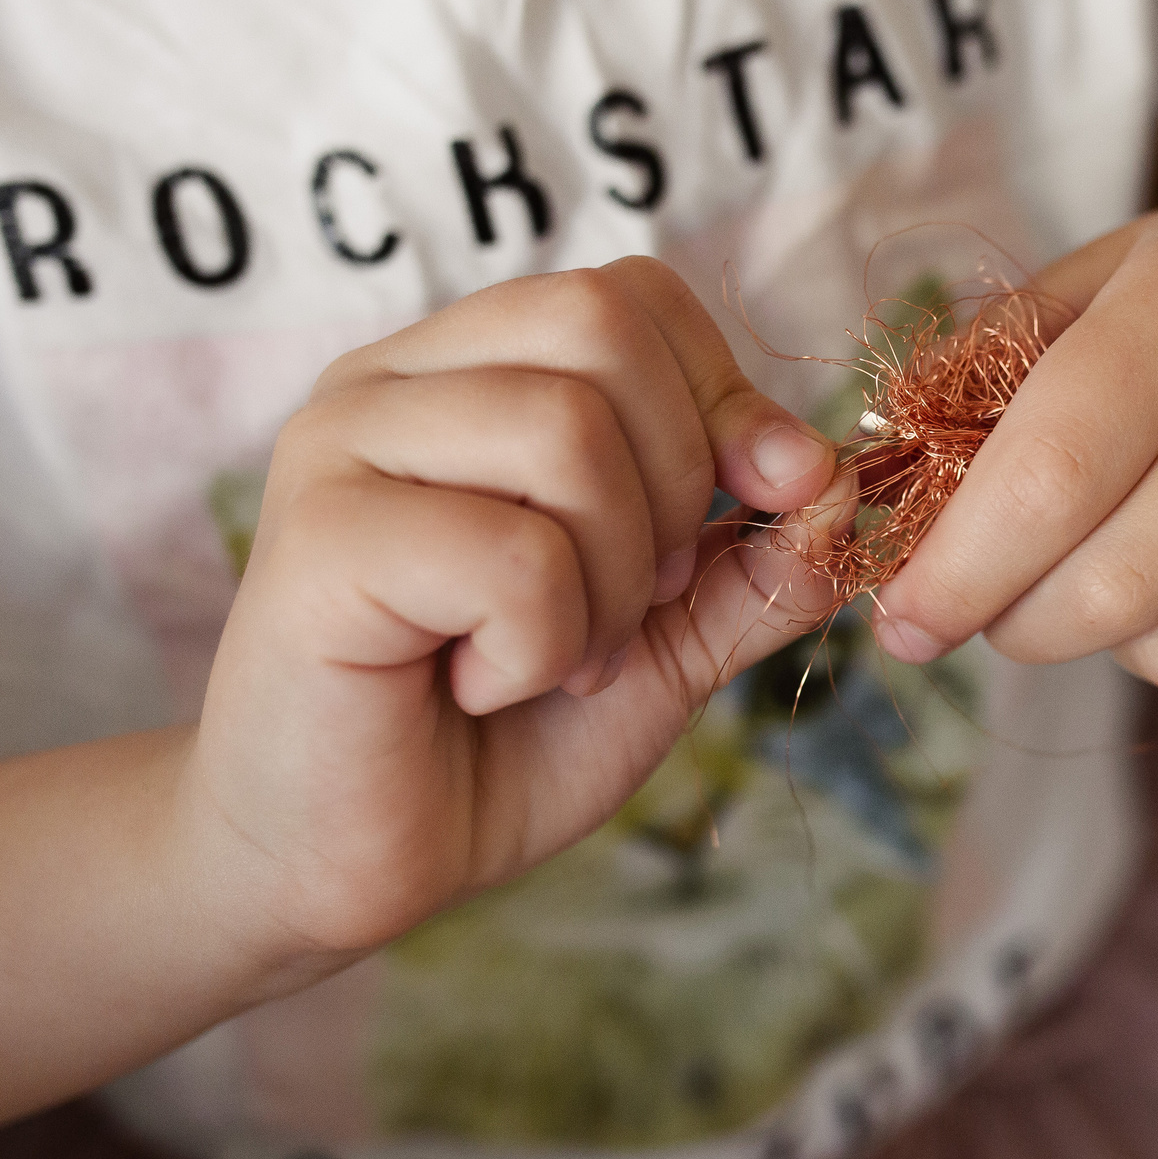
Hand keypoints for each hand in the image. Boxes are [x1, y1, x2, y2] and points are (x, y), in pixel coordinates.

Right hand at [187, 256, 850, 967]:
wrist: (345, 866)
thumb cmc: (490, 741)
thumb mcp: (665, 644)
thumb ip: (753, 564)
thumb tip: (839, 485)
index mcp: (465, 373)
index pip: (628, 293)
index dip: (721, 396)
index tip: (744, 513)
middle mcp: (390, 381)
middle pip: (603, 332)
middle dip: (673, 488)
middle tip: (629, 611)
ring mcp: (339, 448)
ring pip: (565, 433)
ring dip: (609, 582)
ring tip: (553, 658)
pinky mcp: (318, 541)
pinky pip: (511, 554)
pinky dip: (541, 646)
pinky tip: (479, 684)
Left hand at [866, 191, 1157, 726]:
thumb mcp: (1118, 272)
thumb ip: (991, 362)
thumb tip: (867, 472)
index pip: (1050, 474)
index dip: (958, 569)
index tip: (905, 618)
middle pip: (1114, 588)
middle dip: (1022, 625)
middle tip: (1000, 608)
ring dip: (1116, 646)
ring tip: (1124, 574)